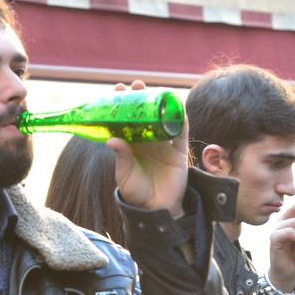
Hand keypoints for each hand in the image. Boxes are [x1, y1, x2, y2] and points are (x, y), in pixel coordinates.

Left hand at [105, 80, 189, 217]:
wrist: (157, 208)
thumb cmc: (137, 192)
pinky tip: (179, 108)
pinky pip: (182, 131)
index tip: (117, 91)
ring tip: (156, 90)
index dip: (122, 104)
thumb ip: (121, 159)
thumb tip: (112, 140)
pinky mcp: (179, 150)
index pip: (126, 118)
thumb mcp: (125, 176)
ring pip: (163, 117)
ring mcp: (164, 143)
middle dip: (141, 97)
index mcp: (131, 143)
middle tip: (136, 86)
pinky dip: (181, 119)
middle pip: (145, 113)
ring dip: (162, 103)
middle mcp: (147, 139)